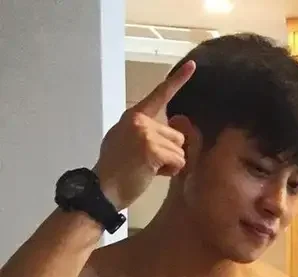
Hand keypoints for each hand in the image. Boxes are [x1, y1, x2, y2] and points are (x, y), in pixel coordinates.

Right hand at [93, 61, 195, 209]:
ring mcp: (145, 133)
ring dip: (171, 164)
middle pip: (178, 136)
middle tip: (148, 163)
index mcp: (134, 115)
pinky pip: (179, 161)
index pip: (159, 95)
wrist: (103, 188)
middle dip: (170, 153)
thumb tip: (174, 135)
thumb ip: (147, 132)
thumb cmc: (116, 170)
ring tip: (148, 168)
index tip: (192, 66)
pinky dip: (170, 172)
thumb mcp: (127, 141)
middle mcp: (140, 120)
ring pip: (181, 150)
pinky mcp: (151, 149)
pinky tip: (151, 173)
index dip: (178, 80)